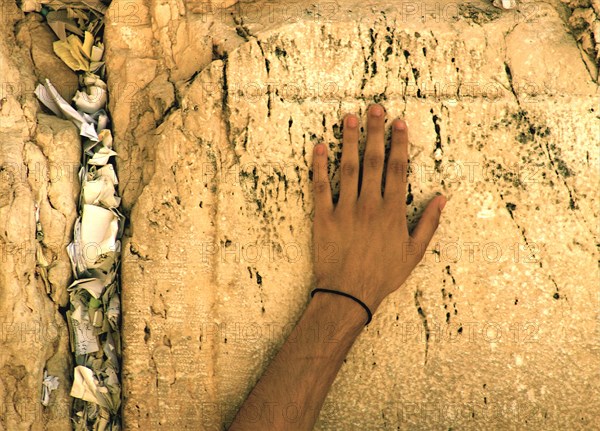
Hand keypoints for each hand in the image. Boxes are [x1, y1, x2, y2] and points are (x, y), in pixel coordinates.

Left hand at [312, 104, 445, 315]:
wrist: (348, 294)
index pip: (396, 169)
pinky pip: (320, 187)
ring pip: (347, 168)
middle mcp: (369, 205)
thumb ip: (428, 224)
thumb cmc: (383, 275)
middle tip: (374, 108)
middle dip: (374, 132)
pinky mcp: (323, 218)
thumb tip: (443, 198)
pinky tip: (318, 147)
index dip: (398, 143)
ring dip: (348, 141)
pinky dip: (318, 167)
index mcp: (392, 211)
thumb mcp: (414, 253)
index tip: (398, 122)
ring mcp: (345, 210)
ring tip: (348, 118)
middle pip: (372, 161)